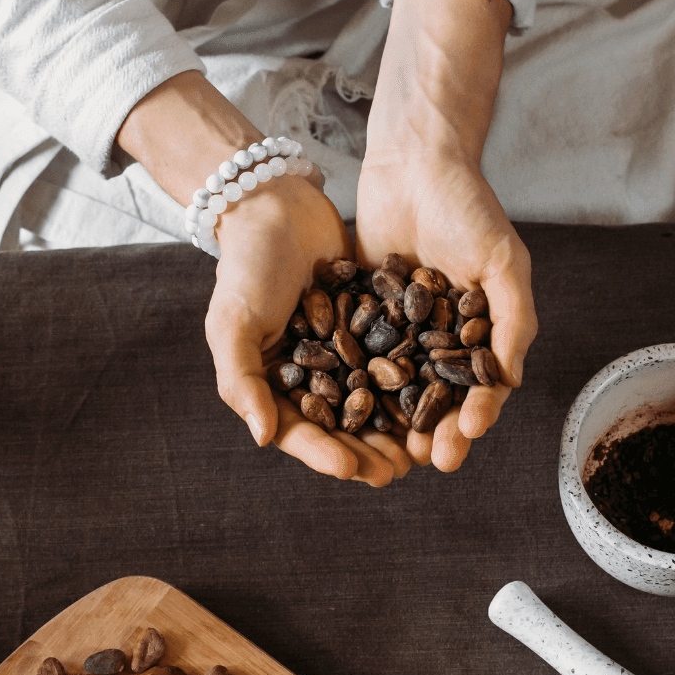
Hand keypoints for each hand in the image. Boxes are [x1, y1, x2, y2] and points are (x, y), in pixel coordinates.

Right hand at [118, 72, 409, 486]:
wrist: (276, 203)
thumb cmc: (245, 266)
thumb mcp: (233, 324)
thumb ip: (243, 382)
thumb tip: (263, 439)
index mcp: (272, 384)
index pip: (300, 431)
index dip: (326, 454)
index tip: (354, 469)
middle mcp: (310, 375)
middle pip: (343, 426)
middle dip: (370, 451)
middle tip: (399, 470)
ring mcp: (343, 351)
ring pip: (375, 400)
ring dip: (398, 425)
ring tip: (424, 447)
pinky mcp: (371, 324)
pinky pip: (397, 359)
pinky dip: (416, 379)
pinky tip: (441, 394)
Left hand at [358, 0, 535, 472]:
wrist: (414, 161)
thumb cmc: (469, 209)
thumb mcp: (502, 264)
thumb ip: (513, 321)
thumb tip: (510, 382)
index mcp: (480, 330)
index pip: (480, 386)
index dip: (474, 415)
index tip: (464, 439)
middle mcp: (441, 335)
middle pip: (437, 396)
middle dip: (433, 431)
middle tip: (423, 461)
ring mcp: (401, 326)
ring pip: (396, 385)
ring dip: (392, 420)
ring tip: (385, 450)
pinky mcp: (362, 311)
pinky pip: (359, 355)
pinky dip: (354, 384)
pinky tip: (342, 410)